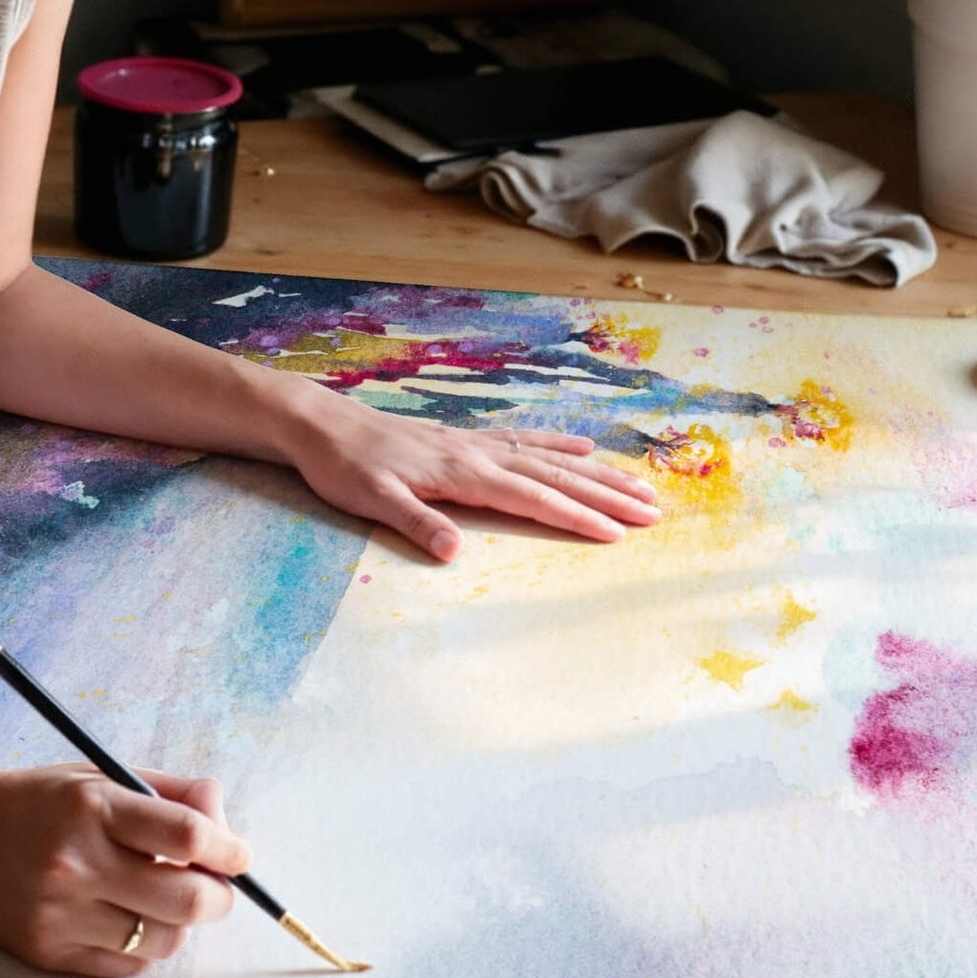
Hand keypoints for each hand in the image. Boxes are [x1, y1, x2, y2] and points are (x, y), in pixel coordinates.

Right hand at [0, 761, 248, 977]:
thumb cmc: (38, 800)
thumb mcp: (100, 776)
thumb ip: (170, 794)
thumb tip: (226, 827)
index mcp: (92, 807)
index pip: (186, 835)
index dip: (228, 849)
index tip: (239, 854)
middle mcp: (76, 863)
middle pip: (187, 900)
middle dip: (218, 895)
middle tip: (217, 885)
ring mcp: (59, 914)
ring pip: (162, 941)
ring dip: (180, 923)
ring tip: (163, 899)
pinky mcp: (46, 953)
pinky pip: (126, 966)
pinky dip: (142, 947)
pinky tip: (126, 918)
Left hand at [284, 388, 659, 560]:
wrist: (322, 425)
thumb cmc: (343, 467)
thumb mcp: (369, 500)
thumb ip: (414, 523)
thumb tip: (452, 552)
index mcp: (463, 473)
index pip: (533, 498)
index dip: (577, 516)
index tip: (618, 534)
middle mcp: (479, 454)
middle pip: (556, 476)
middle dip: (606, 495)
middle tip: (654, 512)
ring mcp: (476, 443)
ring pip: (550, 458)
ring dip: (596, 472)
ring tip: (639, 485)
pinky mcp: (466, 440)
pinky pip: (526, 440)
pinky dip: (559, 444)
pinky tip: (583, 447)